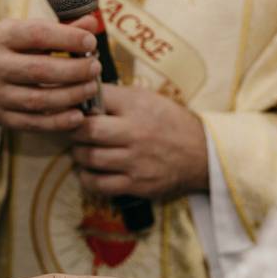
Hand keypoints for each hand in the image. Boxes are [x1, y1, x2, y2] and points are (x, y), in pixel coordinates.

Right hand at [0, 16, 101, 132]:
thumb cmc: (9, 49)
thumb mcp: (26, 32)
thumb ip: (60, 30)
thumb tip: (91, 24)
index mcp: (2, 37)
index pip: (37, 36)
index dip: (67, 39)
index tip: (90, 43)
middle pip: (39, 71)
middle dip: (73, 71)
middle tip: (94, 69)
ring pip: (38, 100)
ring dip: (70, 96)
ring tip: (90, 89)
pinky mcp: (1, 117)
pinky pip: (33, 123)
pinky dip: (58, 122)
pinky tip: (77, 116)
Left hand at [71, 85, 208, 198]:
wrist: (202, 154)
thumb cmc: (170, 123)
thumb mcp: (148, 99)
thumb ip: (118, 97)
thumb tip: (85, 93)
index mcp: (137, 107)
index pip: (97, 99)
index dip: (79, 103)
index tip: (75, 109)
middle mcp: (136, 133)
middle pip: (88, 130)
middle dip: (74, 131)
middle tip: (74, 132)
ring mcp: (135, 161)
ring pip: (90, 158)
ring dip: (79, 155)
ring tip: (82, 151)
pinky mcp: (136, 184)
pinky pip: (99, 184)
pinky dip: (87, 178)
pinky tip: (89, 171)